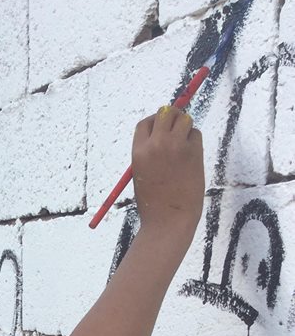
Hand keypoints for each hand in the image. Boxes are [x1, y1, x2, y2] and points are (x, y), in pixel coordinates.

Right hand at [132, 106, 203, 237]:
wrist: (168, 222)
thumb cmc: (154, 205)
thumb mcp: (142, 176)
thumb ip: (150, 154)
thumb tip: (164, 135)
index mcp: (139, 152)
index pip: (146, 123)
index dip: (155, 122)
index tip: (161, 128)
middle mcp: (156, 144)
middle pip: (165, 113)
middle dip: (172, 116)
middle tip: (177, 126)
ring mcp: (176, 147)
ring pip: (184, 119)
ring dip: (185, 127)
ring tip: (184, 144)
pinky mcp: (193, 152)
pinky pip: (196, 135)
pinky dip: (194, 140)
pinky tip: (191, 156)